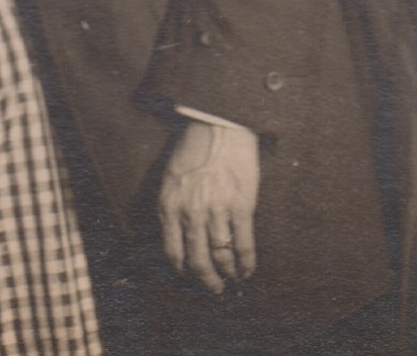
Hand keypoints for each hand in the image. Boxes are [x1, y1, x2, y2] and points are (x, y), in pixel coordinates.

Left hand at [158, 120, 260, 294]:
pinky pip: (243, 244)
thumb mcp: (170, 178)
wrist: (218, 126)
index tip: (189, 278)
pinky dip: (246, 262)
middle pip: (198, 261)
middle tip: (215, 290)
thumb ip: (173, 206)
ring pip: (221, 256)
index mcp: (168, 205)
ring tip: (233, 280)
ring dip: (228, 274)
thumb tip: (180, 236)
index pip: (172, 251)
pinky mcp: (241, 206)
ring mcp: (216, 211)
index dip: (182, 270)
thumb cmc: (193, 148)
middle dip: (207, 281)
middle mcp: (190, 212)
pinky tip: (248, 270)